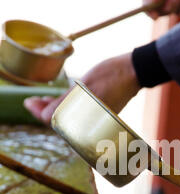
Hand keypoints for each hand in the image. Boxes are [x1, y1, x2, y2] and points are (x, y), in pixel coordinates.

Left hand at [24, 52, 139, 123]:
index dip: (40, 113)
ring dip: (55, 110)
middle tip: (32, 101)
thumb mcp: (85, 86)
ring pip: (70, 118)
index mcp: (89, 119)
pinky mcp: (100, 112)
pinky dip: (67, 108)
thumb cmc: (112, 76)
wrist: (136, 70)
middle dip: (46, 112)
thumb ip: (65, 102)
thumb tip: (44, 117)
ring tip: (43, 100)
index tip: (29, 103)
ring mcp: (97, 118)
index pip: (58, 122)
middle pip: (63, 122)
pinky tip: (60, 101)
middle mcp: (93, 123)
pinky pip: (79, 114)